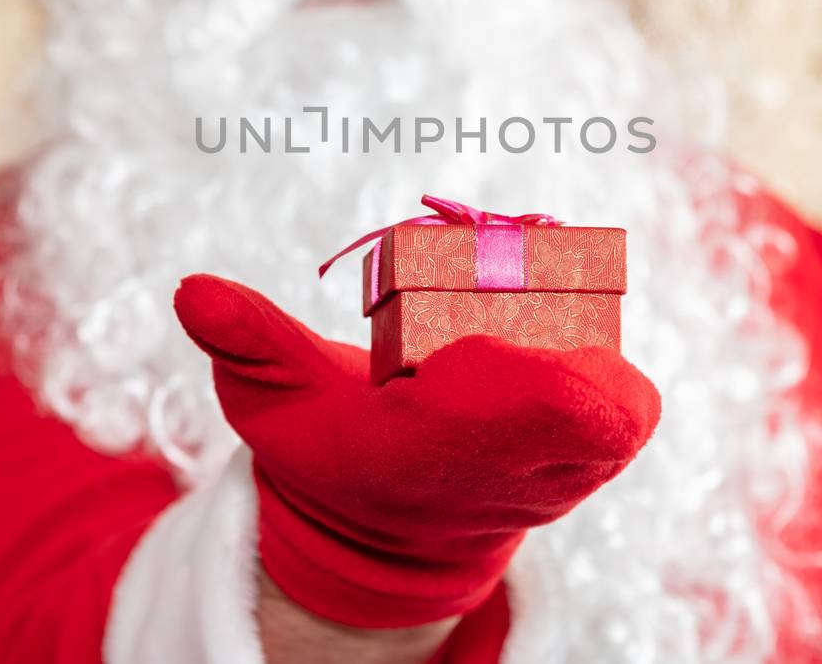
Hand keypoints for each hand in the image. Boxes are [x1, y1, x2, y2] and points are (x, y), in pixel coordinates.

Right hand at [173, 275, 661, 628]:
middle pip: (581, 392)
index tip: (471, 338)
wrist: (397, 531)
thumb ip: (245, 339)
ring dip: (575, 337)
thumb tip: (192, 290)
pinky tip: (545, 345)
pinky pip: (630, 393)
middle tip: (500, 297)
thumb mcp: (275, 397)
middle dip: (550, 330)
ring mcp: (569, 470)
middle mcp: (509, 473)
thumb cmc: (333, 446)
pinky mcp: (608, 449)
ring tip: (513, 329)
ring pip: (613, 387)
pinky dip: (599, 356)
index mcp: (426, 450)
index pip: (508, 408)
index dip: (510, 369)